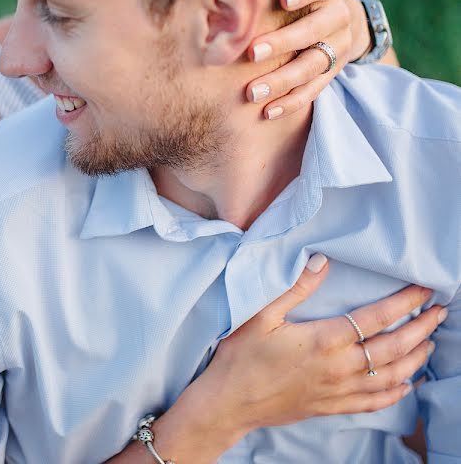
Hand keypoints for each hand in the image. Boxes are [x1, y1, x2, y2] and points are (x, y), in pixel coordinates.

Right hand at [188, 257, 442, 435]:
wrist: (228, 402)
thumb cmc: (240, 357)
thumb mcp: (260, 315)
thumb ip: (294, 288)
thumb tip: (322, 262)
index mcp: (324, 340)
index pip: (376, 318)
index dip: (404, 303)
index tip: (424, 290)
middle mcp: (338, 367)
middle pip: (393, 348)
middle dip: (421, 329)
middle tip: (440, 312)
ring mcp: (338, 390)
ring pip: (391, 376)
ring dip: (416, 359)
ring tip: (429, 342)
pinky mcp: (331, 406)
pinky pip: (375, 402)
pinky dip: (397, 393)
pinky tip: (408, 384)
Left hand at [244, 0, 372, 119]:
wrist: (341, 18)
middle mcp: (338, 17)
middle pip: (313, 30)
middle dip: (282, 42)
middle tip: (252, 53)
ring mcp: (339, 46)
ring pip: (312, 65)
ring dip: (281, 80)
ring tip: (252, 93)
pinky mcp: (334, 71)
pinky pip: (314, 90)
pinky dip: (291, 102)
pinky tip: (268, 111)